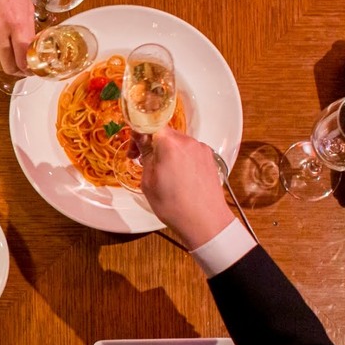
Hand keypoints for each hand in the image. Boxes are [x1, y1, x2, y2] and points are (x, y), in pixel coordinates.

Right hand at [0, 0, 34, 74]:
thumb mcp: (28, 8)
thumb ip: (29, 31)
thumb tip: (32, 51)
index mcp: (17, 24)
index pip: (23, 58)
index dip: (29, 68)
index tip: (32, 69)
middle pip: (8, 66)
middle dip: (17, 71)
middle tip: (22, 68)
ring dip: (5, 64)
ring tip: (11, 59)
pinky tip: (0, 44)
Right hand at [137, 126, 234, 249]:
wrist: (205, 221)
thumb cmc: (174, 205)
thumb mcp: (148, 181)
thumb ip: (145, 155)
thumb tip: (141, 139)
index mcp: (170, 144)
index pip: (149, 124)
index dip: (138, 134)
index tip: (134, 147)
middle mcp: (188, 141)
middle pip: (164, 133)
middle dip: (152, 144)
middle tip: (143, 161)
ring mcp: (201, 149)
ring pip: (177, 143)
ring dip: (167, 152)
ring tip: (162, 173)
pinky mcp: (209, 158)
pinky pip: (189, 151)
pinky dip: (180, 158)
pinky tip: (177, 176)